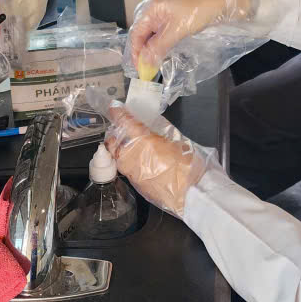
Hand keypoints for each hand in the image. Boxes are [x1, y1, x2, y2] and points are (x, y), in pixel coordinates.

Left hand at [104, 102, 213, 217]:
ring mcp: (129, 170)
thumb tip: (151, 130)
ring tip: (133, 147)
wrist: (188, 193)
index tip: (114, 108)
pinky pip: (126, 168)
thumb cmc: (185, 164)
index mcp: (141, 139)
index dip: (117, 113)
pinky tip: (142, 162)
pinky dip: (130, 162)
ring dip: (122, 149)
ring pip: (117, 156)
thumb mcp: (175, 140)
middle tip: (124, 130)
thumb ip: (159, 133)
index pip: (123, 121)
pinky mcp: (133, 182)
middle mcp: (130, 155)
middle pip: (113, 140)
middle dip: (116, 134)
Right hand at [127, 0, 257, 78]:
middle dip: (142, 52)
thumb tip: (144, 63)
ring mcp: (165, 13)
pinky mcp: (175, 17)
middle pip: (142, 34)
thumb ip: (158, 47)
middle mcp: (155, 9)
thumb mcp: (177, 30)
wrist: (223, 1)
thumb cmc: (200, 10)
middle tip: (147, 70)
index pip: (136, 33)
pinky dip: (161, 44)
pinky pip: (162, 33)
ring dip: (152, 50)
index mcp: (151, 8)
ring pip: (152, 34)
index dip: (136, 52)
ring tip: (154, 65)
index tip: (140, 69)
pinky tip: (163, 54)